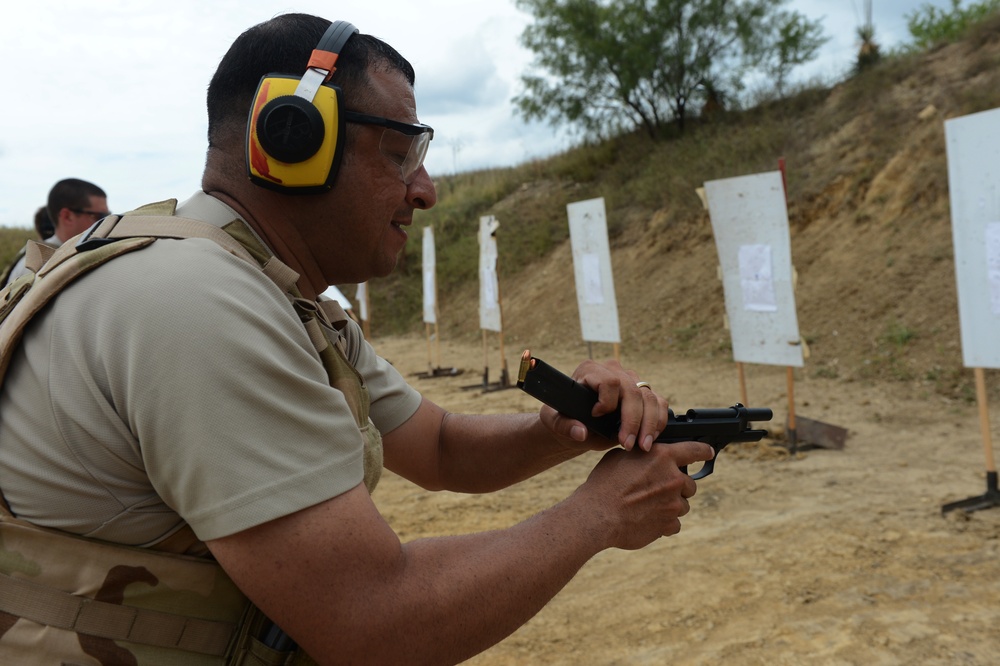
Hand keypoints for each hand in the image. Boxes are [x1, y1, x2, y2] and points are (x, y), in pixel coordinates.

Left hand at [539, 358, 669, 451]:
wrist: (577, 423)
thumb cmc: (564, 419)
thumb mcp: (556, 423)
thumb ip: (565, 427)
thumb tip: (581, 432)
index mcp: (589, 371)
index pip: (609, 381)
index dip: (608, 402)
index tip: (597, 418)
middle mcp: (613, 371)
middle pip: (633, 391)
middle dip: (633, 421)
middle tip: (628, 444)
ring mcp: (630, 380)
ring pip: (650, 397)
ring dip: (650, 424)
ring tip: (642, 446)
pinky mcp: (643, 392)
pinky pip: (659, 403)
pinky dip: (658, 421)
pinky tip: (650, 438)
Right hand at [579, 441, 714, 549]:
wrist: (597, 515)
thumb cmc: (604, 484)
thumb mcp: (622, 457)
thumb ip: (643, 455)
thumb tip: (650, 456)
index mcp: (662, 457)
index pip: (694, 450)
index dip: (703, 451)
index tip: (708, 453)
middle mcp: (673, 478)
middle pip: (689, 484)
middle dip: (677, 488)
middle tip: (655, 491)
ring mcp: (673, 503)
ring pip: (682, 505)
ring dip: (670, 506)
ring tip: (646, 507)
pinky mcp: (669, 524)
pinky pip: (674, 524)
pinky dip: (664, 524)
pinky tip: (646, 520)